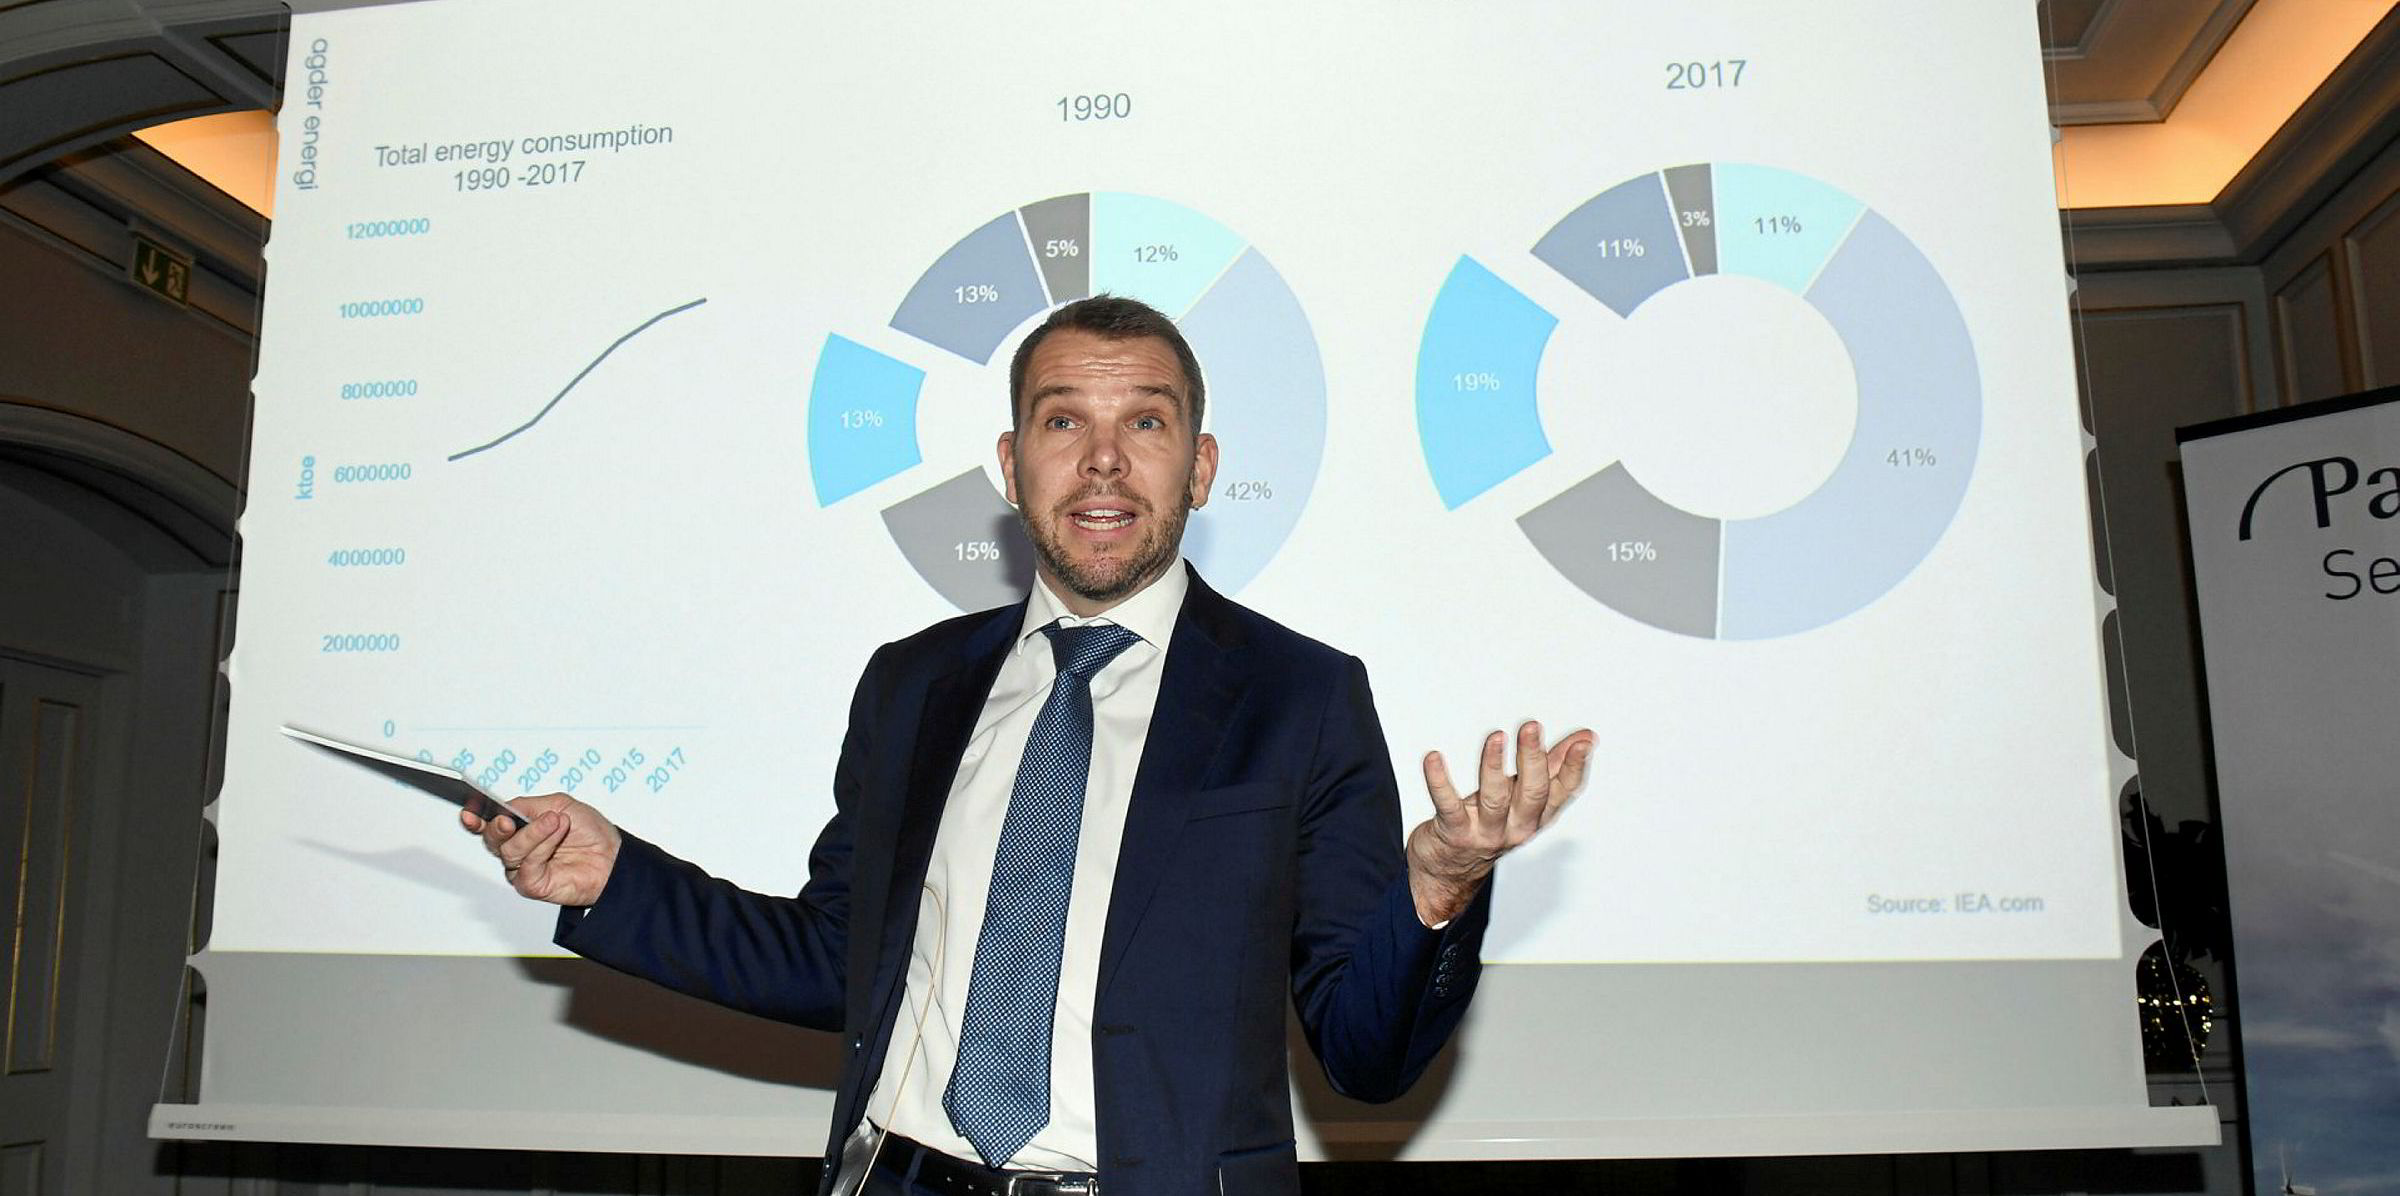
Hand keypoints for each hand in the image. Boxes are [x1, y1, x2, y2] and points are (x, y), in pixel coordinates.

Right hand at [461, 793, 621, 906]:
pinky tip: (557, 834)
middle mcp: (517, 849)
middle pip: (492, 839)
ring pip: (509, 851)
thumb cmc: (589, 832)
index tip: (469, 812)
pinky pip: (526, 866)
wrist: (612, 855)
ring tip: (556, 822)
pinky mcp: (532, 885)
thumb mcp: (558, 804)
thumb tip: (504, 807)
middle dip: (498, 827)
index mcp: (519, 828)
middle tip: (509, 820)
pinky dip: (542, 847)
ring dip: (534, 833)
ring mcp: (522, 869)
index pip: (486, 824)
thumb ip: (527, 805)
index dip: (474, 819)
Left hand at [1407, 721, 1594, 925]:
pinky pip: (1448, 805)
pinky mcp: (1454, 833)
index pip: (1564, 791)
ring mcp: (1486, 832)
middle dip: (1533, 758)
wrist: (1450, 871)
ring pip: (1494, 799)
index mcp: (1538, 815)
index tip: (1583, 742)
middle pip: (1533, 793)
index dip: (1575, 767)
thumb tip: (1586, 739)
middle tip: (1531, 727)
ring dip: (1493, 765)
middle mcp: (1517, 826)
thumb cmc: (1489, 824)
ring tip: (1495, 737)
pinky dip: (1439, 781)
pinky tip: (1434, 758)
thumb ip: (1553, 766)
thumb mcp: (1524, 798)